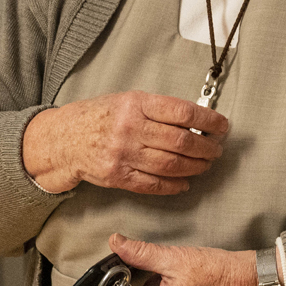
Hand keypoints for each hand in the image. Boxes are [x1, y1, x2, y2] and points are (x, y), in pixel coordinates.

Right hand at [22, 91, 228, 193]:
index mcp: (135, 104)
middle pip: (181, 141)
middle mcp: (130, 128)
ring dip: (195, 167)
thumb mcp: (127, 100)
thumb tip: (196, 120)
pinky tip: (185, 182)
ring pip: (172, 164)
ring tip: (205, 164)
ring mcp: (124, 154)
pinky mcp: (118, 176)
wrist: (63, 139)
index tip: (222, 126)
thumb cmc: (99, 117)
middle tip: (216, 149)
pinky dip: (174, 185)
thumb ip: (158, 109)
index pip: (183, 112)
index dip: (209, 121)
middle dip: (206, 148)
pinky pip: (154, 184)